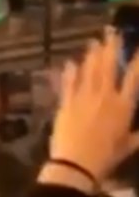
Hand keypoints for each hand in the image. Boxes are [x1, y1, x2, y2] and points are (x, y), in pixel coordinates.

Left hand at [47, 37, 138, 184]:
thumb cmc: (107, 156)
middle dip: (111, 48)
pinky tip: (71, 62)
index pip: (133, 79)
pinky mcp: (66, 102)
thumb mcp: (130, 145)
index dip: (137, 62)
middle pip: (108, 67)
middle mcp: (104, 97)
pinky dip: (70, 71)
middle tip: (112, 34)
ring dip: (92, 55)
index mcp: (123, 106)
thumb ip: (138, 133)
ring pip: (89, 70)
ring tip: (95, 42)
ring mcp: (83, 97)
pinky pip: (69, 82)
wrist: (77, 162)